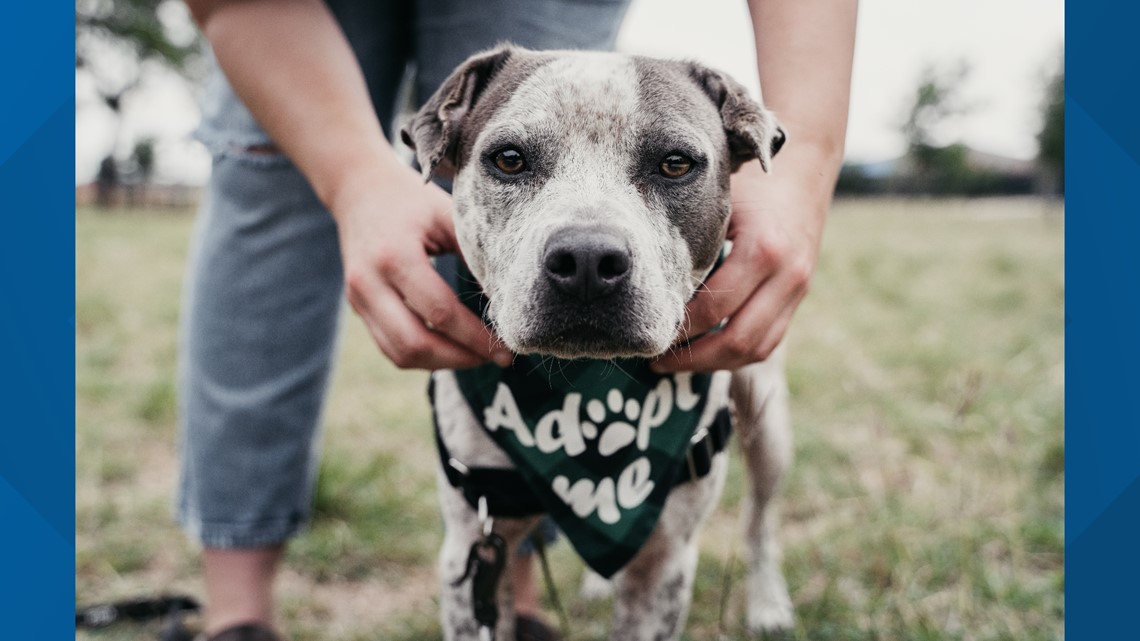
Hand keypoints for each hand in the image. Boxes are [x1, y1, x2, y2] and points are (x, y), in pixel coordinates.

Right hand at [334, 157, 513, 369]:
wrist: (358, 189)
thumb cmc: (411, 200)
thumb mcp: (447, 216)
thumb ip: (474, 255)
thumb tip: (506, 300)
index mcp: (395, 256)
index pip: (441, 312)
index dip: (475, 337)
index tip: (506, 347)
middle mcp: (369, 283)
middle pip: (415, 344)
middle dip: (460, 358)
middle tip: (495, 357)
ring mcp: (358, 299)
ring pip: (399, 354)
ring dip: (441, 363)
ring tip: (475, 356)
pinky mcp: (358, 307)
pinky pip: (389, 346)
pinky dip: (421, 355)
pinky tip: (450, 348)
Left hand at [652, 157, 828, 372]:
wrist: (806, 166)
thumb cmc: (751, 182)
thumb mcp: (721, 202)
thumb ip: (692, 241)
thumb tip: (646, 279)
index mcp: (763, 251)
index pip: (715, 310)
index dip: (682, 329)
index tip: (651, 333)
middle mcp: (787, 276)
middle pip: (739, 340)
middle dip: (695, 358)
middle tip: (658, 360)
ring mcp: (798, 289)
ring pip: (758, 348)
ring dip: (717, 363)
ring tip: (678, 362)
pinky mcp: (800, 295)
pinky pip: (770, 339)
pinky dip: (738, 352)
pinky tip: (708, 350)